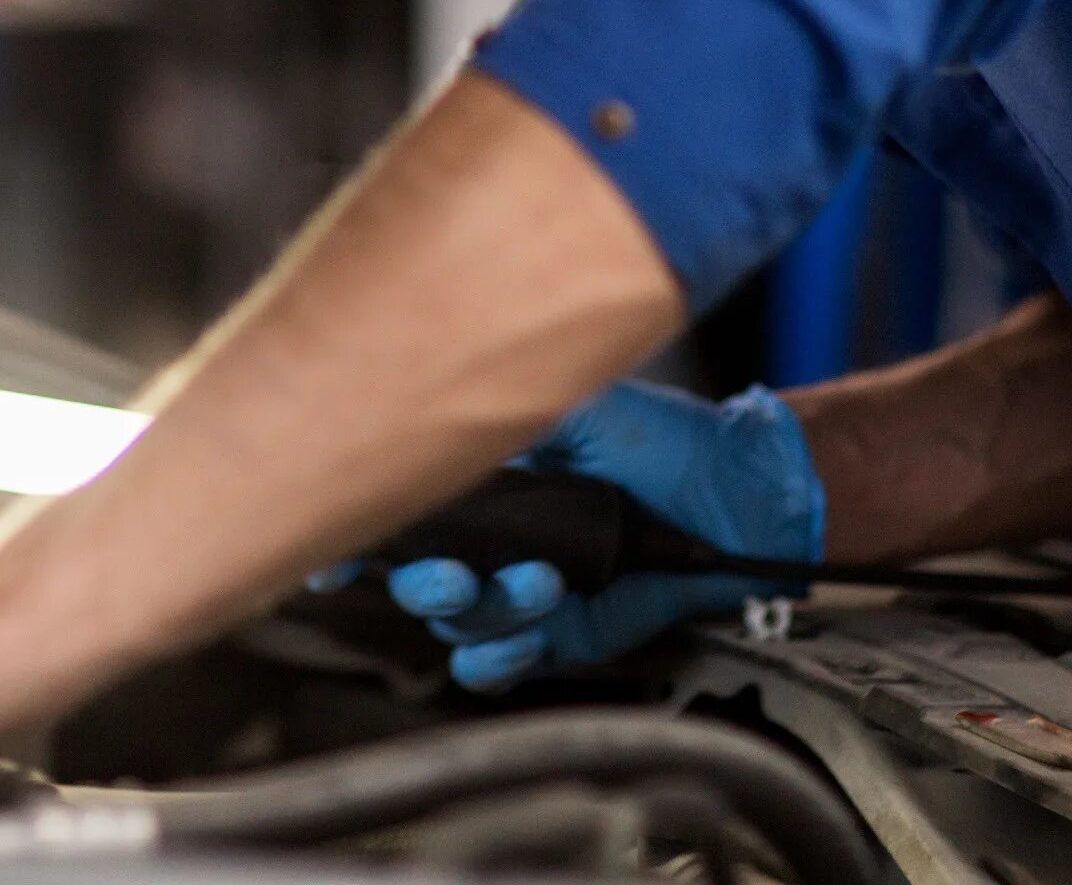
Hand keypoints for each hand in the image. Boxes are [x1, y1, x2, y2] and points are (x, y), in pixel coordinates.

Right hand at [377, 380, 822, 690]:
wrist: (741, 498)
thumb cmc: (666, 440)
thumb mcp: (583, 407)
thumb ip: (511, 412)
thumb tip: (437, 407)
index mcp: (487, 482)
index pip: (400, 512)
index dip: (355, 535)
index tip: (330, 552)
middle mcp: (493, 537)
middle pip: (413, 581)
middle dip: (423, 585)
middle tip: (459, 575)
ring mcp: (523, 588)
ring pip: (457, 624)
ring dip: (489, 612)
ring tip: (544, 583)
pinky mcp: (563, 634)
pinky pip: (500, 664)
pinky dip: (499, 660)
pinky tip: (528, 634)